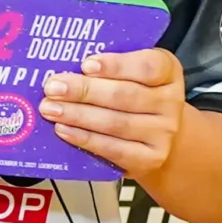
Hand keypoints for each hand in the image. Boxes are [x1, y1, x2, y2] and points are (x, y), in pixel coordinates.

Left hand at [41, 47, 186, 178]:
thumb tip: (63, 64)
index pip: (148, 66)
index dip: (116, 65)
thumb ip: (106, 67)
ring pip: (116, 123)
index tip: (86, 64)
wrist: (156, 134)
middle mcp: (171, 101)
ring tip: (51, 108)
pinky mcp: (150, 158)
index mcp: (167, 71)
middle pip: (125, 95)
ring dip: (78, 115)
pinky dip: (85, 139)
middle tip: (53, 87)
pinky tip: (64, 130)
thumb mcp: (130, 73)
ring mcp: (163, 132)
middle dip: (84, 91)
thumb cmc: (135, 94)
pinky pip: (114, 149)